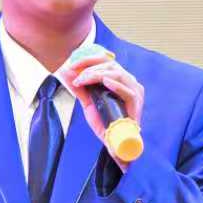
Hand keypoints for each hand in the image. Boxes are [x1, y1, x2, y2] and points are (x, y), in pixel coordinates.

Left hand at [57, 47, 143, 163]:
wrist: (113, 143)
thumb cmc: (105, 123)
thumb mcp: (88, 103)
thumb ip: (81, 89)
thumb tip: (66, 74)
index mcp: (118, 79)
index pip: (105, 61)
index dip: (88, 59)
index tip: (72, 65)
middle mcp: (128, 82)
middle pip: (110, 65)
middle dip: (90, 68)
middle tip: (76, 76)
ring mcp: (134, 92)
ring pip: (117, 74)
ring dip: (97, 75)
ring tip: (84, 80)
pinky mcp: (136, 104)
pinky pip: (128, 92)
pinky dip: (116, 85)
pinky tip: (105, 81)